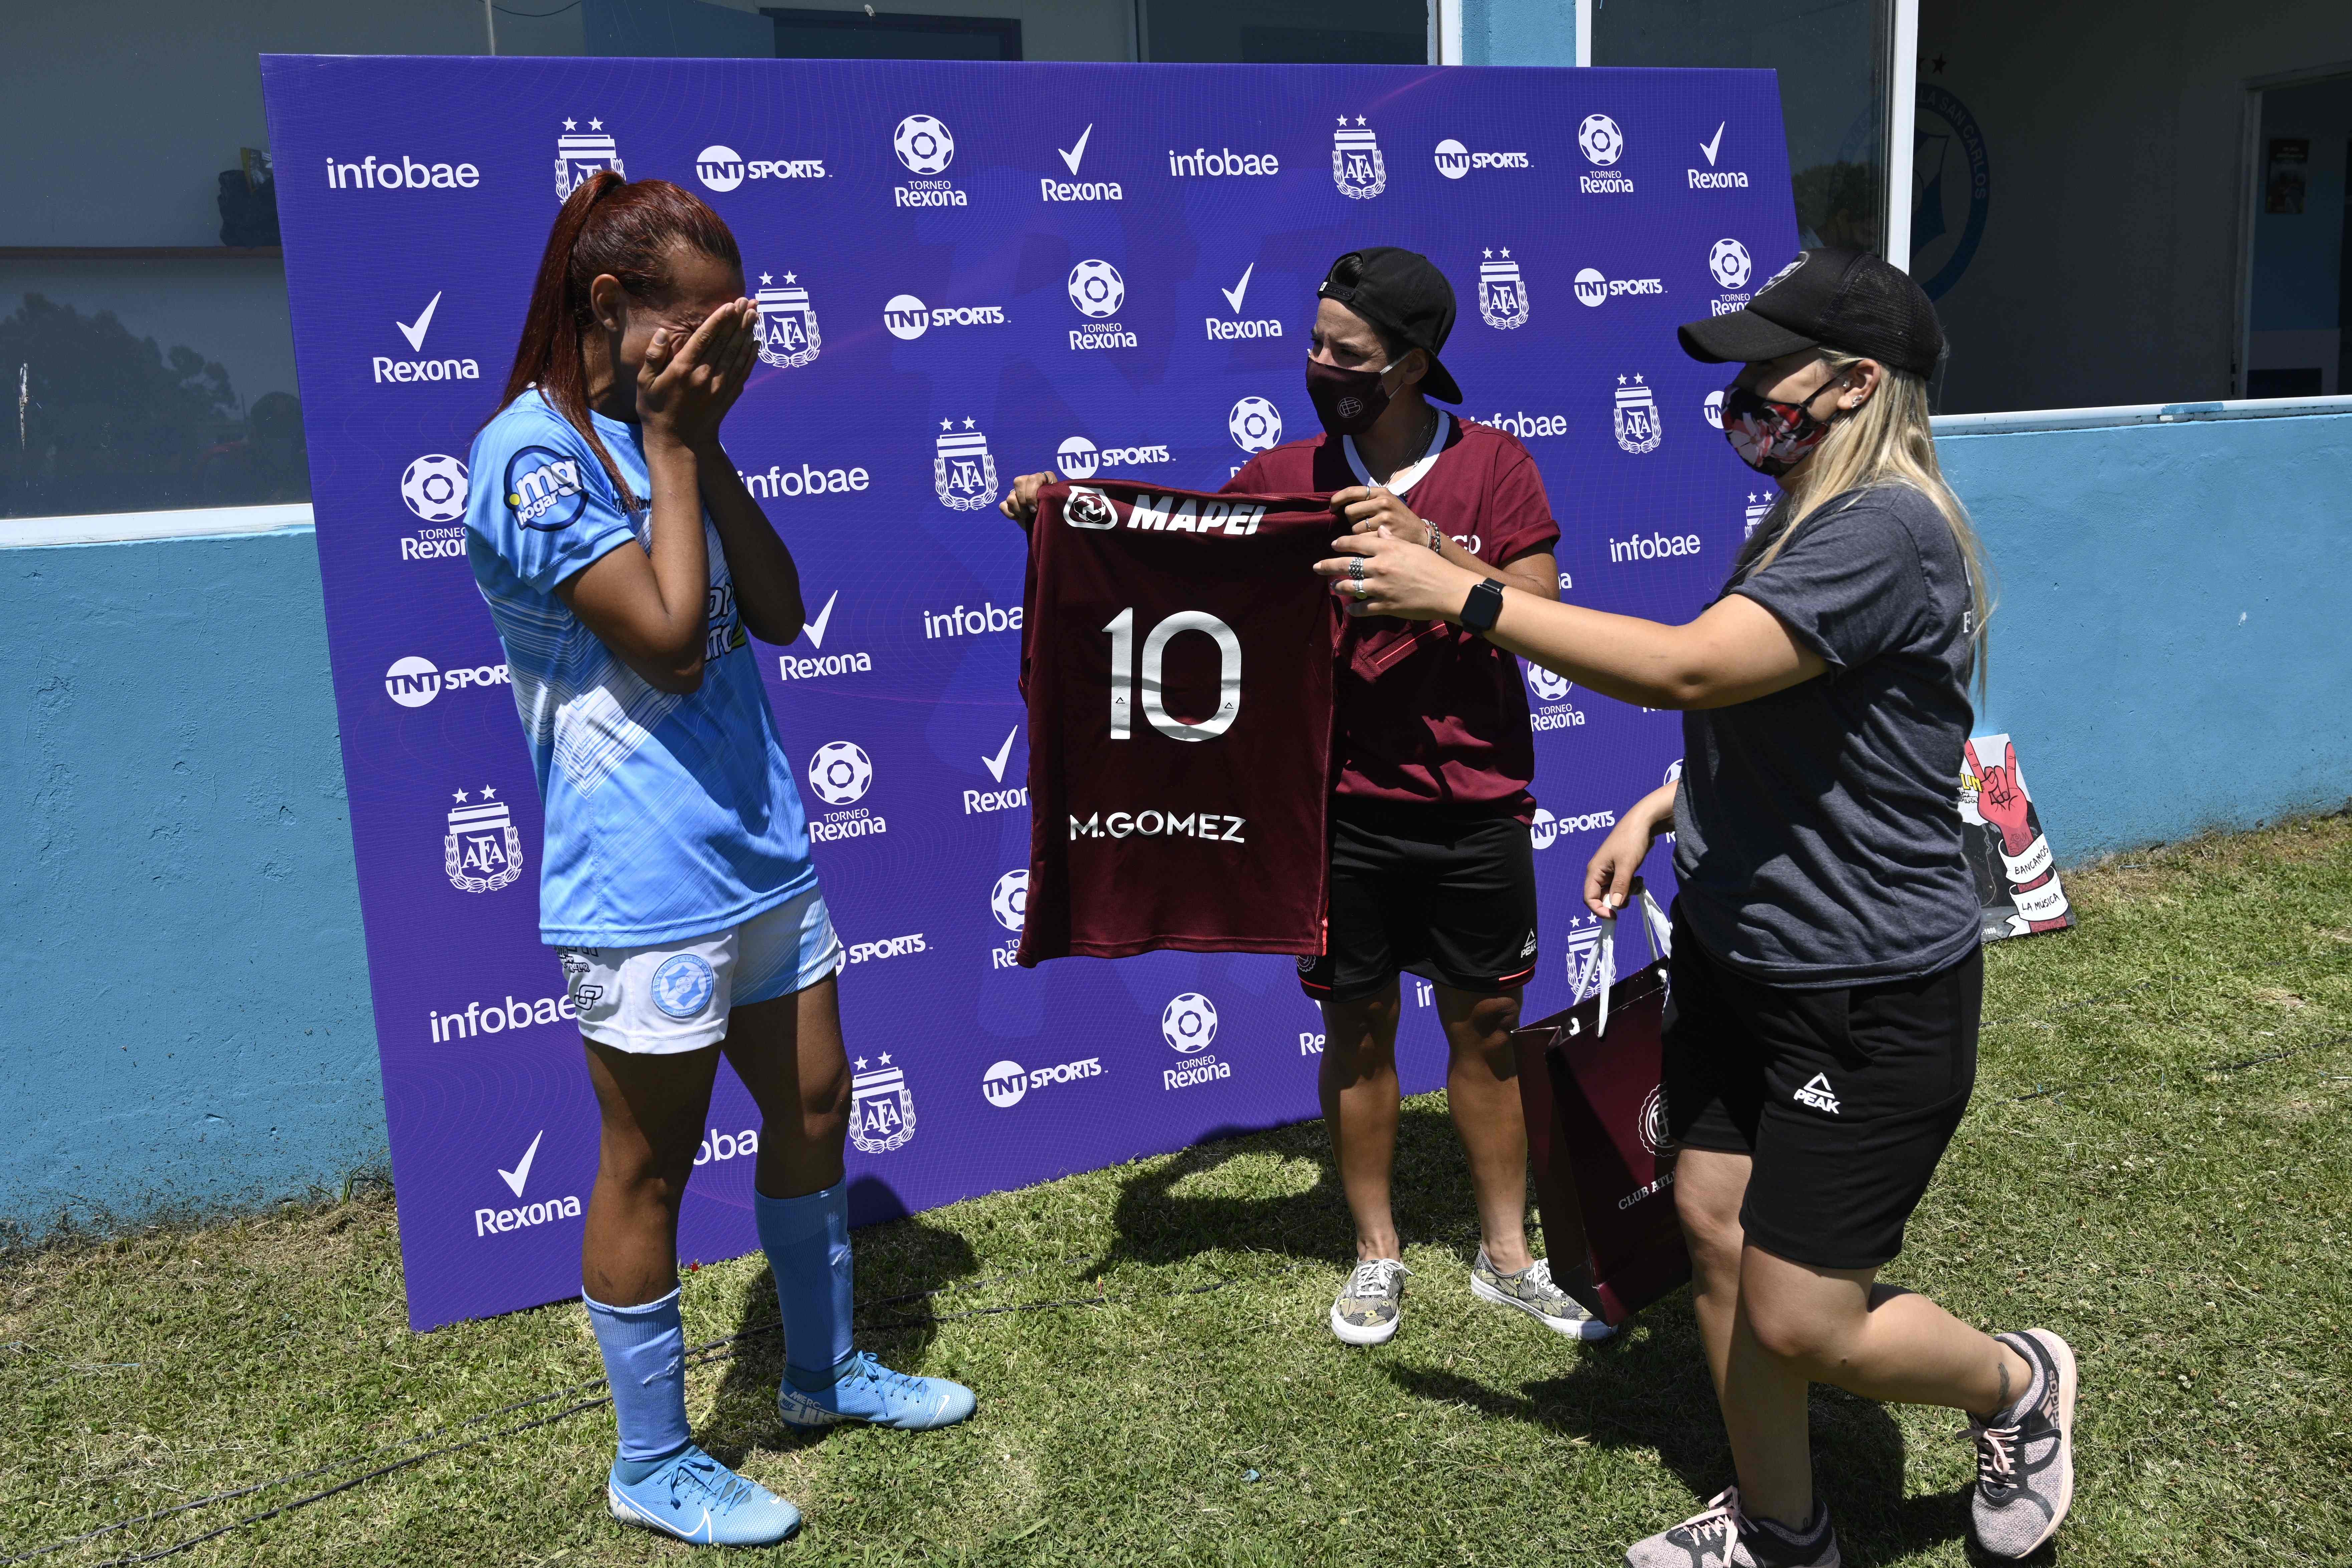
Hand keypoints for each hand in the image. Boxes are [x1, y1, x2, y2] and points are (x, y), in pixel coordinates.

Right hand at [638, 298, 756, 449]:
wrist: (678, 443)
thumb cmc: (656, 411)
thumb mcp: (645, 383)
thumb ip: (653, 357)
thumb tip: (663, 333)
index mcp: (683, 369)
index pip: (705, 337)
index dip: (719, 319)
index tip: (730, 304)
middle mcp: (705, 375)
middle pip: (726, 341)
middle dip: (738, 318)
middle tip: (747, 300)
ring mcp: (719, 386)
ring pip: (737, 353)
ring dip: (748, 332)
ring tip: (755, 313)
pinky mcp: (728, 395)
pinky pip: (743, 371)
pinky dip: (751, 355)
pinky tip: (756, 341)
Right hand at [999, 470, 1054, 527]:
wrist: (1049, 523)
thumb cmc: (1054, 512)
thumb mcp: (1055, 504)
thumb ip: (1048, 498)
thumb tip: (1036, 502)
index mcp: (1043, 478)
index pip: (1033, 479)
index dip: (1032, 495)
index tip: (1036, 508)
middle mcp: (1029, 481)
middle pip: (1018, 482)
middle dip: (1025, 501)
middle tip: (1033, 512)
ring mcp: (1018, 491)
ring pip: (1010, 497)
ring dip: (1020, 511)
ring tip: (1028, 516)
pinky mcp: (1010, 502)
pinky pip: (1003, 505)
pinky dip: (1010, 514)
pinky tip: (1019, 517)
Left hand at [1313, 526, 1478, 619]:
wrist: (1449, 590)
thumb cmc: (1434, 566)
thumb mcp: (1413, 547)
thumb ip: (1392, 540)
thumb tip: (1379, 530)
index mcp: (1388, 549)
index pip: (1357, 542)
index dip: (1342, 543)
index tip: (1334, 544)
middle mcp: (1380, 567)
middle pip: (1346, 564)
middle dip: (1328, 565)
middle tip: (1317, 566)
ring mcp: (1381, 588)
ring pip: (1350, 587)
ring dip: (1339, 587)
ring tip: (1333, 586)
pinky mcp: (1386, 606)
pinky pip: (1363, 609)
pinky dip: (1354, 608)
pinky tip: (1350, 608)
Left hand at [1332, 485, 1438, 548]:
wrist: (1421, 534)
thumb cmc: (1399, 520)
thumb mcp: (1387, 503)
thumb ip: (1367, 501)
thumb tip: (1337, 505)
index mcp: (1381, 492)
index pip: (1351, 491)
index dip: (1337, 499)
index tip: (1332, 508)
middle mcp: (1383, 502)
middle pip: (1349, 512)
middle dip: (1350, 521)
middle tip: (1361, 525)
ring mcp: (1384, 518)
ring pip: (1354, 529)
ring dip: (1357, 535)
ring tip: (1370, 535)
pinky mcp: (1385, 534)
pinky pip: (1362, 541)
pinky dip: (1363, 545)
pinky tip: (1372, 544)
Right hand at [1585, 823, 1652, 917]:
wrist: (1643, 823)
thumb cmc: (1631, 840)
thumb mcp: (1627, 865)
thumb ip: (1620, 886)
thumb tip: (1615, 906)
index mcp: (1594, 871)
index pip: (1589, 898)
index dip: (1599, 910)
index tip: (1615, 916)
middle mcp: (1599, 872)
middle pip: (1602, 897)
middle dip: (1617, 900)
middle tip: (1631, 893)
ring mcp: (1610, 871)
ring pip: (1614, 892)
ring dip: (1626, 893)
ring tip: (1637, 882)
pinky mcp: (1619, 870)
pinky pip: (1622, 885)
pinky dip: (1630, 886)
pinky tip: (1639, 878)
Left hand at [1965, 739, 2034, 851]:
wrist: (2011, 823)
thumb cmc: (1996, 816)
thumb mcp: (1985, 805)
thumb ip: (1985, 789)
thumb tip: (1992, 772)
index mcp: (1982, 788)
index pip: (1976, 771)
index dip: (1973, 759)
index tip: (1967, 745)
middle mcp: (1992, 782)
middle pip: (1989, 775)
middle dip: (1993, 787)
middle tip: (1997, 799)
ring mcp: (2002, 782)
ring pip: (1999, 775)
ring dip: (2002, 789)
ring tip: (2003, 799)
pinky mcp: (2012, 783)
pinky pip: (2011, 769)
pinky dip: (2010, 758)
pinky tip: (2008, 746)